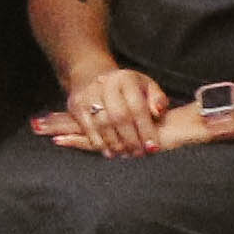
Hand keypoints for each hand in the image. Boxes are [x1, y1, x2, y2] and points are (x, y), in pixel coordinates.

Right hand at [42, 66, 171, 154]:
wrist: (95, 79)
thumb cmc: (128, 89)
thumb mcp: (147, 87)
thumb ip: (157, 99)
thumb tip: (157, 112)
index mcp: (125, 79)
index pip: (137, 107)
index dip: (146, 129)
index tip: (153, 146)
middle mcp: (105, 84)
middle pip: (119, 117)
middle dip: (131, 139)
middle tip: (139, 154)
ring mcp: (88, 94)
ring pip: (103, 124)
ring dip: (116, 144)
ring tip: (126, 154)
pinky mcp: (76, 105)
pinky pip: (88, 129)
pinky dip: (99, 143)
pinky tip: (110, 152)